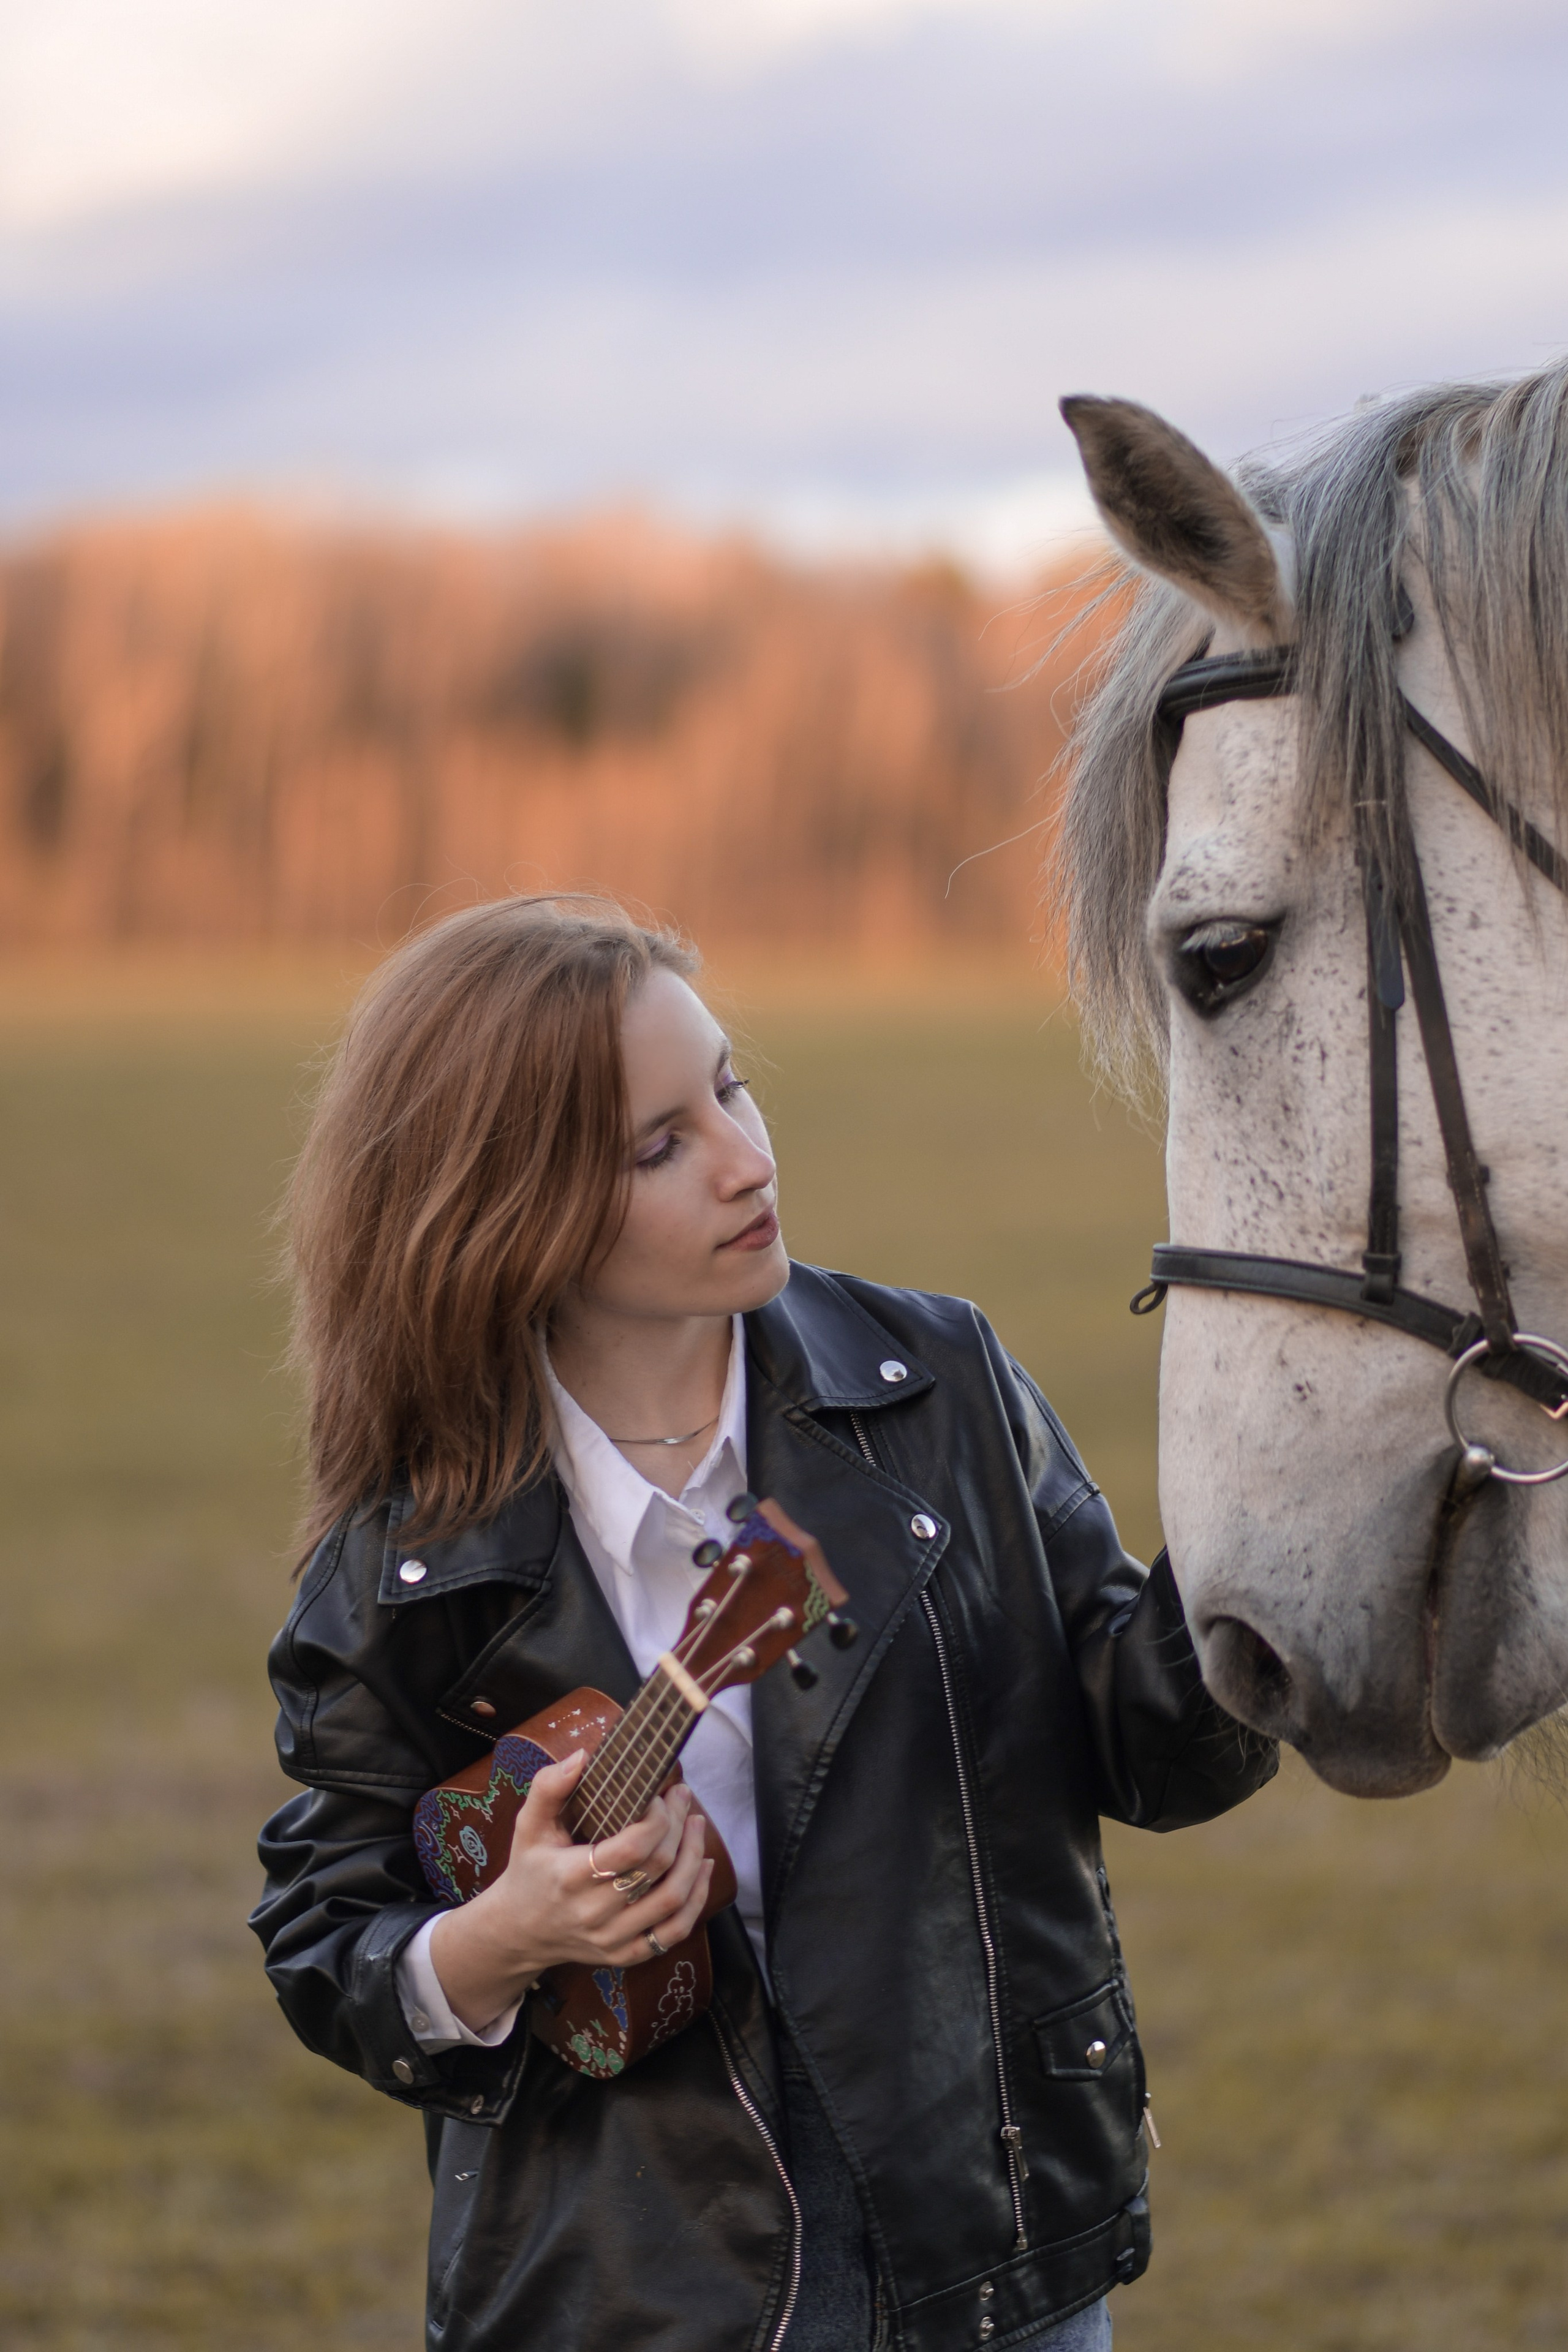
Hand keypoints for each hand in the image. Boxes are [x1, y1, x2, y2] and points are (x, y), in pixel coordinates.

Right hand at [427, 1750, 714, 2033]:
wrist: (518, 1931)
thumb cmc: (528, 1870)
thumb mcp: (528, 1826)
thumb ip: (549, 1787)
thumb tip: (582, 1757)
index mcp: (571, 1876)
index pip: (633, 1847)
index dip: (658, 1817)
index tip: (659, 1793)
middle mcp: (594, 1911)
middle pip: (658, 1867)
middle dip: (679, 1826)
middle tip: (683, 1797)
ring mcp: (612, 1937)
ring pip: (673, 1899)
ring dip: (694, 1858)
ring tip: (697, 1825)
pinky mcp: (625, 1954)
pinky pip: (673, 1932)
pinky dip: (696, 1900)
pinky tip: (703, 1869)